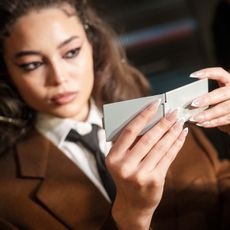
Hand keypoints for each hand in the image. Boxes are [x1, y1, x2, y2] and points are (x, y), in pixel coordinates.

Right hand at [105, 100, 187, 229]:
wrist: (132, 203)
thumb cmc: (126, 175)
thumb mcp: (121, 159)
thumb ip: (131, 142)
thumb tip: (150, 119)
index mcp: (113, 157)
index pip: (129, 131)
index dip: (144, 115)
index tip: (155, 103)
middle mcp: (125, 166)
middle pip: (148, 138)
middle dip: (163, 122)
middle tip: (174, 112)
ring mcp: (140, 175)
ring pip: (160, 147)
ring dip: (172, 132)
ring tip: (180, 121)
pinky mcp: (155, 181)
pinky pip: (168, 157)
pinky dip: (176, 144)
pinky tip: (181, 135)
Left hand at [189, 67, 229, 132]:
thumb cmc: (223, 98)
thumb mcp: (220, 90)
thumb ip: (208, 90)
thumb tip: (186, 96)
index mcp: (229, 81)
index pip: (220, 73)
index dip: (207, 72)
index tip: (192, 75)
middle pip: (221, 94)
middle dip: (207, 99)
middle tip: (193, 103)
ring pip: (222, 109)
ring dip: (207, 114)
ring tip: (194, 118)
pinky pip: (224, 119)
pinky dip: (212, 122)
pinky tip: (201, 123)